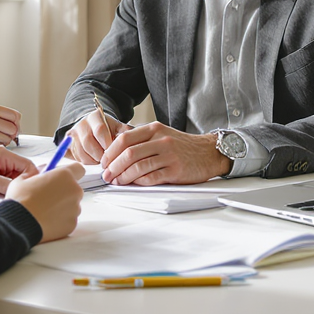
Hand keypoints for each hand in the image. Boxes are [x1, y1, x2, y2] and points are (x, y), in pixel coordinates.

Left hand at [0, 147, 37, 195]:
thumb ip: (7, 184)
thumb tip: (23, 189)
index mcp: (2, 153)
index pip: (27, 164)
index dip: (31, 178)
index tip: (26, 191)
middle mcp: (2, 157)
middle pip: (23, 171)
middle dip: (22, 184)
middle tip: (16, 195)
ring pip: (16, 177)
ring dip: (14, 186)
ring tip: (6, 195)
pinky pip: (7, 180)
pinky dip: (7, 187)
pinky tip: (1, 193)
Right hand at [6, 162, 84, 242]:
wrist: (19, 224)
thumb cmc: (20, 200)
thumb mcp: (23, 179)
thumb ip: (36, 173)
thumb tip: (41, 173)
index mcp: (64, 175)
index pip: (78, 169)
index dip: (70, 173)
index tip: (60, 177)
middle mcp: (74, 191)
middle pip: (74, 188)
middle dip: (63, 191)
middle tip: (47, 196)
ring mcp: (75, 209)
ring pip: (71, 205)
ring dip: (61, 206)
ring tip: (44, 211)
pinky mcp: (72, 224)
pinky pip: (68, 219)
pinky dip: (60, 220)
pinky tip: (46, 220)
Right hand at [65, 108, 130, 164]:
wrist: (92, 126)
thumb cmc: (107, 129)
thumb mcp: (117, 127)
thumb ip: (125, 132)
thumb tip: (135, 140)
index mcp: (94, 117)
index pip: (100, 130)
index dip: (108, 143)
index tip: (114, 151)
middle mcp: (81, 124)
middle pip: (88, 142)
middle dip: (100, 154)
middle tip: (109, 161)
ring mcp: (73, 134)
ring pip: (80, 151)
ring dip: (93, 160)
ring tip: (102, 162)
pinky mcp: (68, 145)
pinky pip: (75, 157)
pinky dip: (86, 162)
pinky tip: (94, 161)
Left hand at [100, 123, 230, 185]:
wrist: (209, 152)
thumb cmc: (183, 146)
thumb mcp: (162, 135)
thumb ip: (142, 140)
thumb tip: (117, 153)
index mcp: (154, 129)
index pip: (124, 139)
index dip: (110, 152)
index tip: (104, 162)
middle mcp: (161, 140)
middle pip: (129, 153)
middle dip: (113, 166)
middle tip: (107, 175)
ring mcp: (169, 155)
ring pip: (138, 166)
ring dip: (123, 176)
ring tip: (117, 182)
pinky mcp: (175, 170)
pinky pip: (152, 177)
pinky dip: (139, 182)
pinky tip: (134, 184)